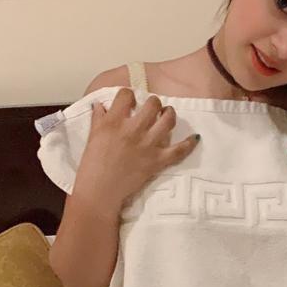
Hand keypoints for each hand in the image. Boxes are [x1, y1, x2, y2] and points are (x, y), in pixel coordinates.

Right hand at [73, 88, 199, 216]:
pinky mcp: (157, 161)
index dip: (129, 95)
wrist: (100, 191)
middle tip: (151, 108)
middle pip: (152, 104)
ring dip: (169, 114)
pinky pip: (179, 150)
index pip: (126, 95)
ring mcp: (148, 144)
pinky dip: (189, 144)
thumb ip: (99, 118)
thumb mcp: (92, 137)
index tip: (129, 101)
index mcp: (114, 121)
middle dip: (153, 103)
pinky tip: (195, 137)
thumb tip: (101, 105)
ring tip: (167, 114)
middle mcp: (133, 129)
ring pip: (168, 120)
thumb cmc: (92, 165)